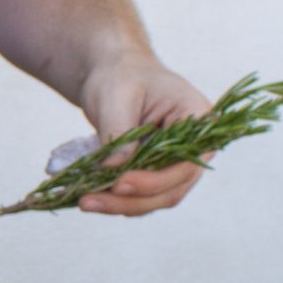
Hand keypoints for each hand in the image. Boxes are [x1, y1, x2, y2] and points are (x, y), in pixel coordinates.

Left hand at [73, 54, 212, 217]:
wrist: (114, 76)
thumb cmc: (121, 77)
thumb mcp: (118, 98)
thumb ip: (120, 135)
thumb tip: (113, 172)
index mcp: (198, 119)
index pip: (185, 163)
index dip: (153, 181)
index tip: (119, 183)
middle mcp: (195, 148)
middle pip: (171, 189)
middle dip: (131, 200)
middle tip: (90, 200)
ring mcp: (177, 164)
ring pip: (155, 199)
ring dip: (120, 206)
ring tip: (84, 201)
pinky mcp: (156, 175)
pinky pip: (141, 197)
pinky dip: (116, 202)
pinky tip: (91, 198)